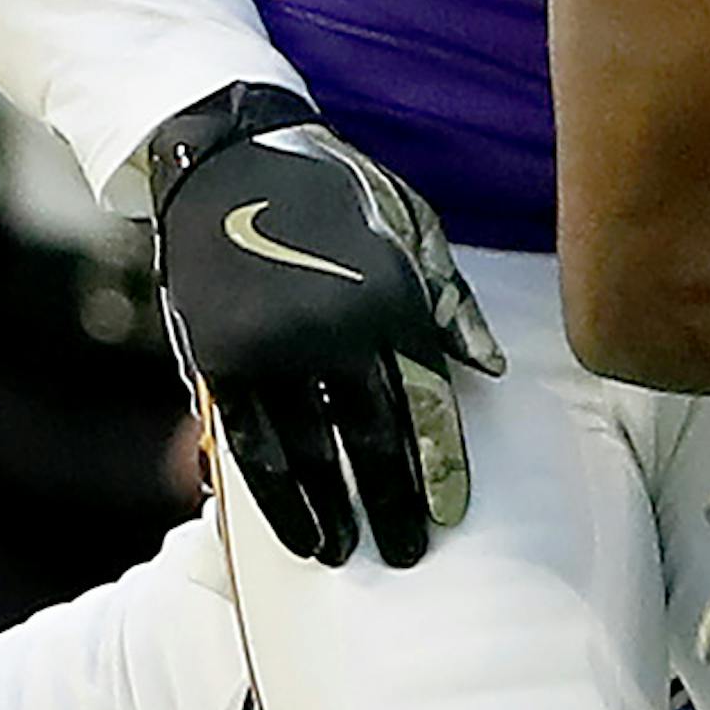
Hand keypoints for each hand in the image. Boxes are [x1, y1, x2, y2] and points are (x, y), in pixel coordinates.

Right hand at [147, 84, 505, 570]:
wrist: (227, 154)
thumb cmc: (333, 191)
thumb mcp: (410, 225)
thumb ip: (449, 301)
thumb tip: (489, 369)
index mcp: (392, 298)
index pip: (426, 403)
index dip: (439, 465)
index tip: (450, 515)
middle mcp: (334, 330)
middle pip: (373, 440)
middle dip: (393, 505)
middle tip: (409, 555)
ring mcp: (273, 347)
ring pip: (310, 454)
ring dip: (330, 513)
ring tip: (346, 555)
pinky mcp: (220, 358)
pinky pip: (250, 445)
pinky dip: (273, 496)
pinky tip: (293, 530)